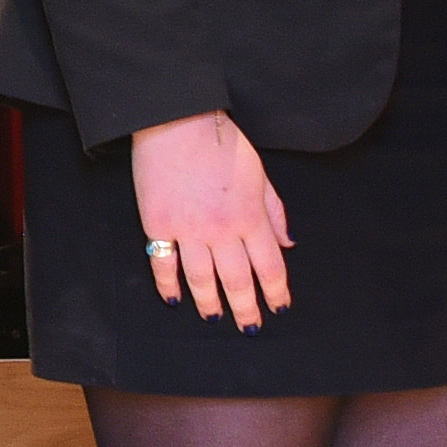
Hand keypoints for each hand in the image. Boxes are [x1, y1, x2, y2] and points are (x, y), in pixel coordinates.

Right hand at [127, 112, 290, 331]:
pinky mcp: (157, 224)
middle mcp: (222, 229)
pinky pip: (163, 264)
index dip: (276, 291)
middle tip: (250, 327)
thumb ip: (274, 211)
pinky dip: (169, 285)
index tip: (279, 307)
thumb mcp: (259, 174)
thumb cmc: (222, 142)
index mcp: (250, 216)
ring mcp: (187, 229)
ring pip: (201, 279)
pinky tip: (174, 299)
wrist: (176, 120)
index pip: (270, 266)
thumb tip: (288, 242)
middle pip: (238, 280)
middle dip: (246, 308)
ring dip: (209, 303)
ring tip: (214, 316)